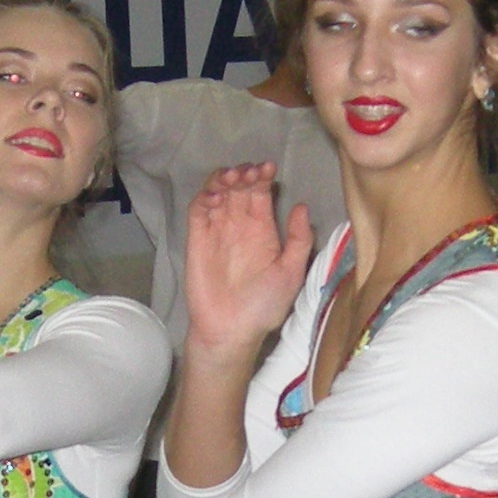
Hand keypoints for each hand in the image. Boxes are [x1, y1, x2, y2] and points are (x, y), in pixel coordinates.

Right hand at [182, 161, 314, 357]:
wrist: (232, 329)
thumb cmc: (264, 306)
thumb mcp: (291, 272)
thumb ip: (298, 240)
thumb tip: (301, 206)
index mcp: (262, 230)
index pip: (261, 193)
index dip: (263, 177)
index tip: (269, 168)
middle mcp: (239, 226)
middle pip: (239, 187)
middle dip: (244, 173)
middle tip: (249, 173)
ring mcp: (216, 230)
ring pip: (217, 192)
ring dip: (223, 178)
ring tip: (233, 177)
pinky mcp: (196, 238)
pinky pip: (198, 209)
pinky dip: (204, 195)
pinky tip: (215, 194)